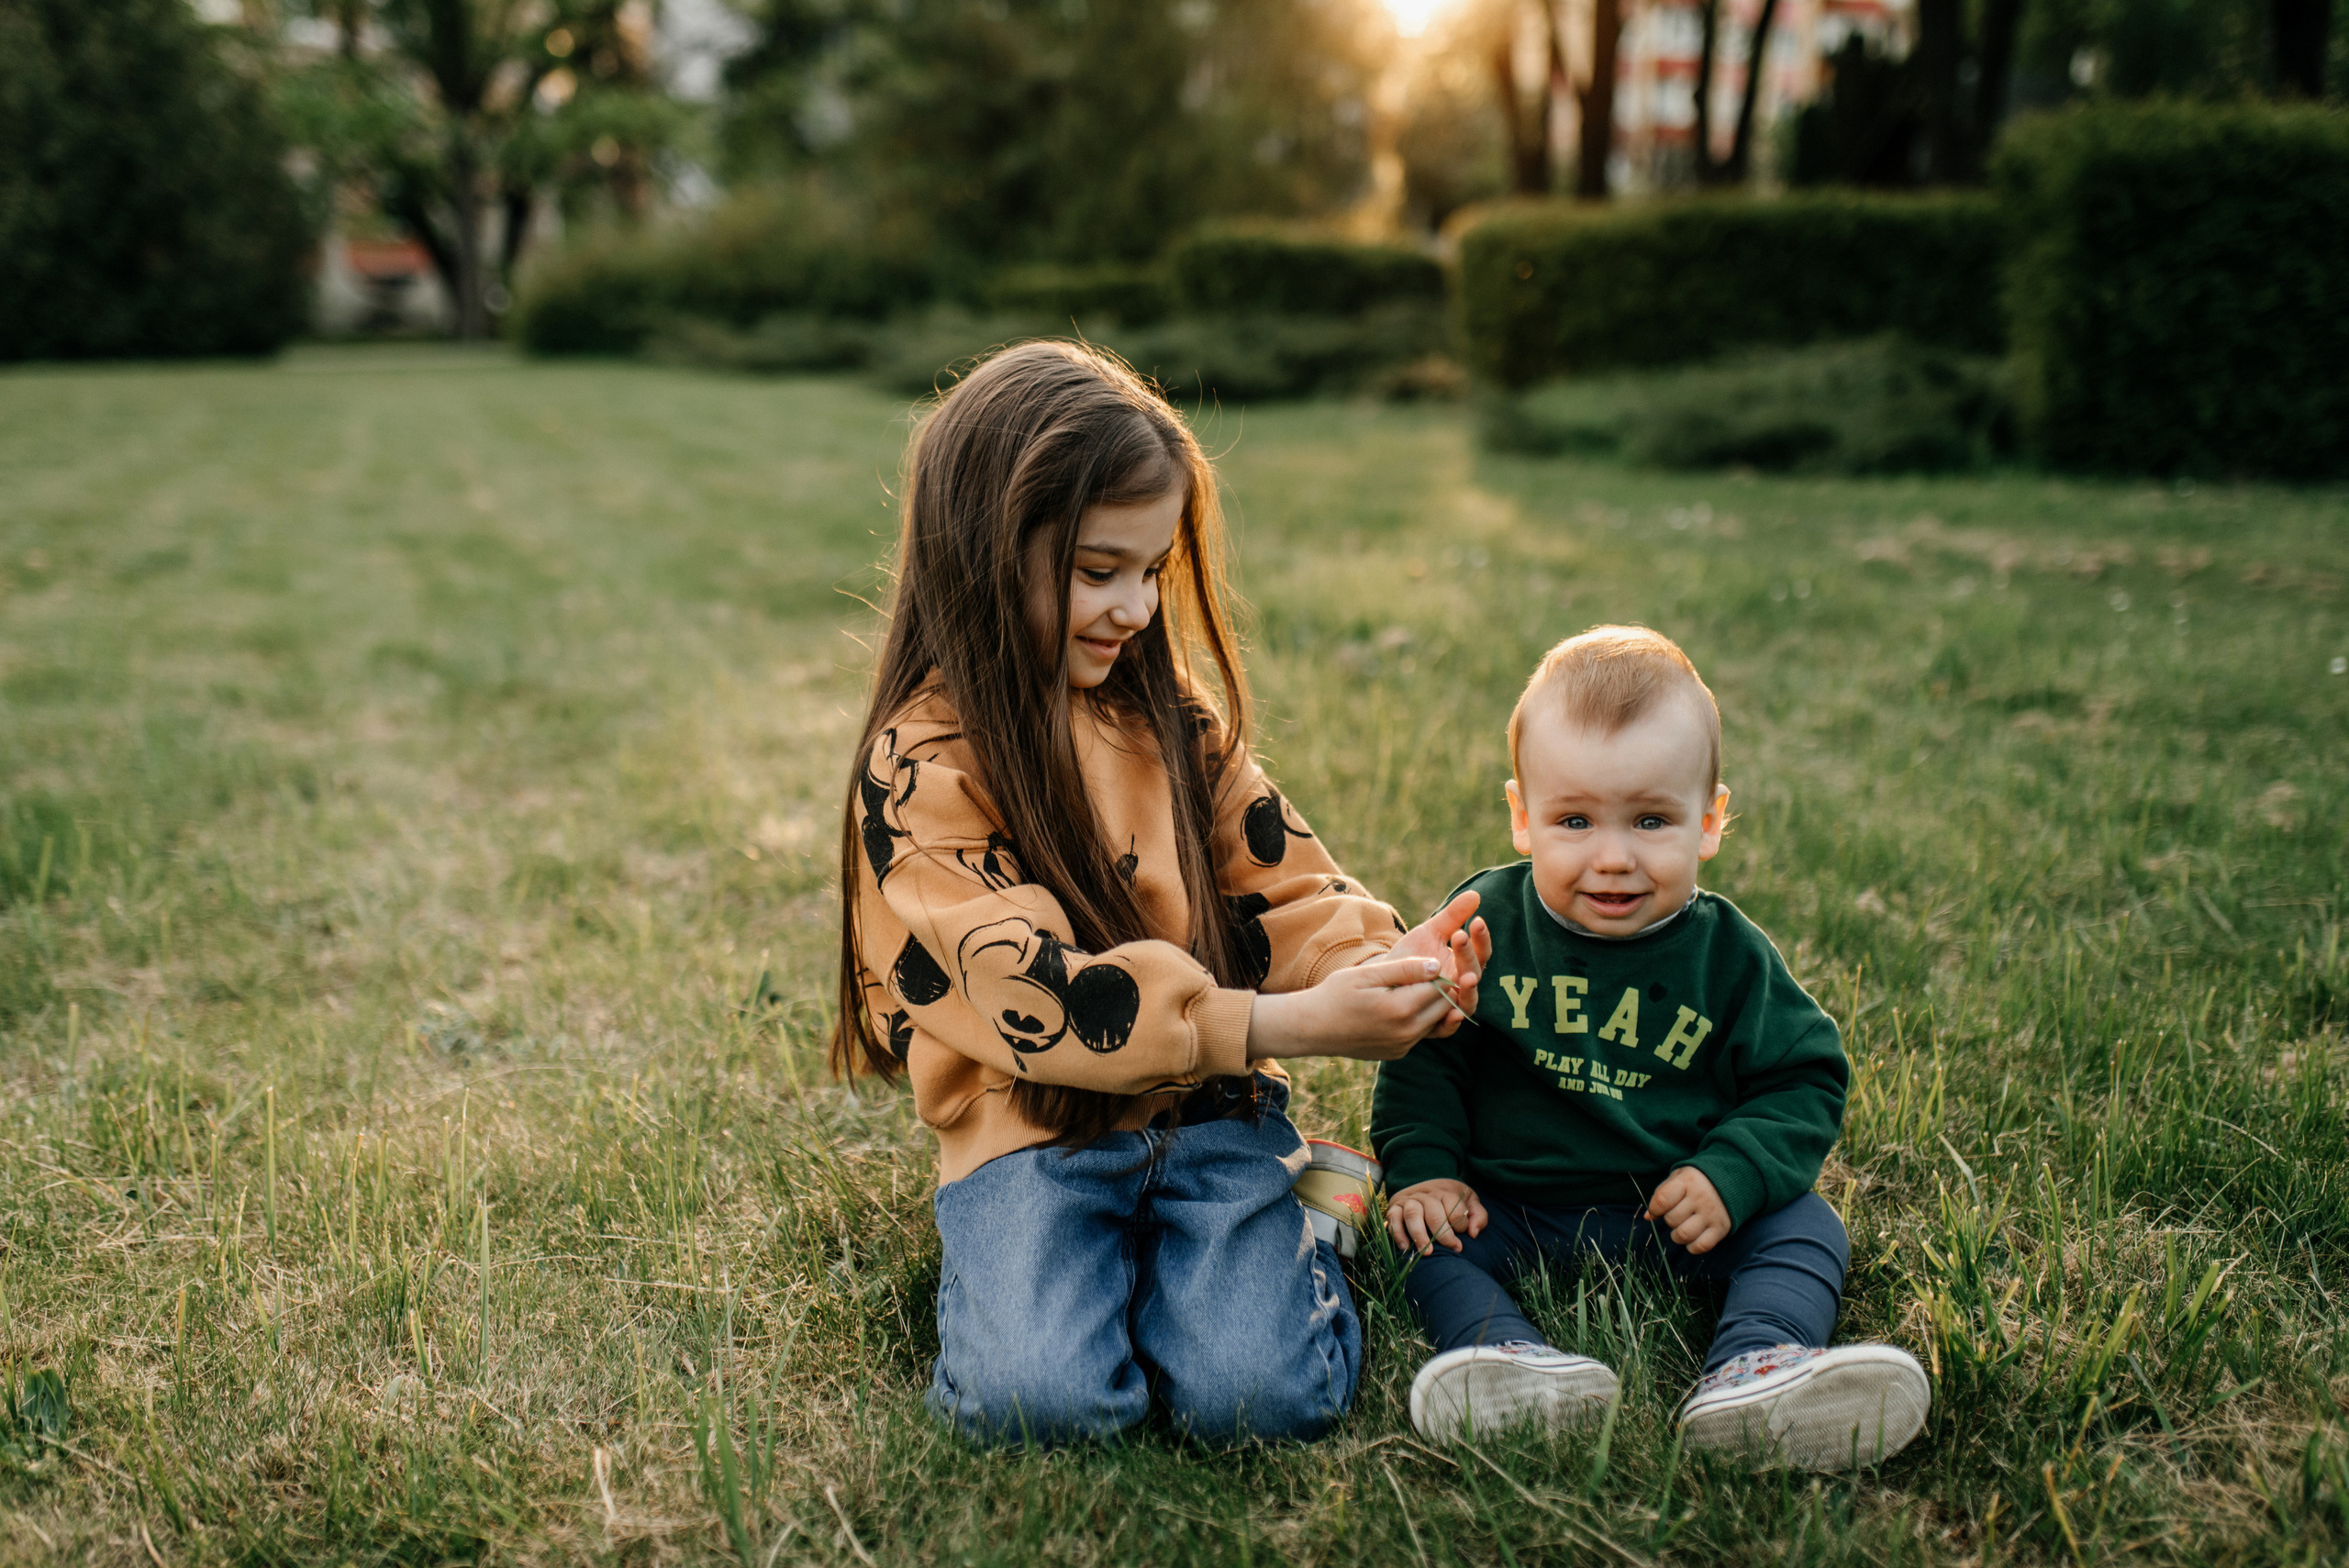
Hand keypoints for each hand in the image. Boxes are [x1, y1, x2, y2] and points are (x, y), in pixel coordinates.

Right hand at [1245, 955, 1459, 1060]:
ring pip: (1435, 1021)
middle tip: (1439, 968)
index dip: (1445, 970)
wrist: (1313, 1028)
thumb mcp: (1367, 974)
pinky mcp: (1399, 1053)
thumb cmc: (1336, 994)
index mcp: (1400, 1009)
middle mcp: (1407, 1032)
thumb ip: (1404, 969)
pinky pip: (1421, 1033)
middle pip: (1445, 1006)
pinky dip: (1420, 1017)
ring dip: (1434, 1003)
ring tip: (1421, 984)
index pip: (1441, 986)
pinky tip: (1405, 1003)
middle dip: (1446, 987)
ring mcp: (1404, 1046)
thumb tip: (1437, 965)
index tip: (1442, 956)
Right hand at [1386, 1178, 1487, 1255]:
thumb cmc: (1451, 1199)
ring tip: (1427, 1252)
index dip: (1461, 1226)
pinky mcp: (1395, 1206)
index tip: (1462, 1239)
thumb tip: (1473, 1233)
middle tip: (1452, 1249)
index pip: (1454, 1209)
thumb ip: (1478, 1215)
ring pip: (1413, 1214)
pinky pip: (1393, 1217)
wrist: (1424, 1181)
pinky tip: (1405, 1247)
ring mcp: (1409, 1199)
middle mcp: (1427, 1194)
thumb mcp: (1469, 1201)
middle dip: (1443, 1234)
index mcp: (1446, 1191)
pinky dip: (1397, 1232)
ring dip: (1420, 1235)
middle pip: (1434, 1213)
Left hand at [1388, 890, 1491, 1037]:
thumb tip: (1476, 894)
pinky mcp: (1436, 1023)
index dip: (1481, 937)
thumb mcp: (1430, 932)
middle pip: (1474, 972)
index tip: (1476, 921)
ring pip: (1468, 1002)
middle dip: (1468, 956)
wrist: (1385, 981)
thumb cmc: (1412, 955)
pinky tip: (1452, 1014)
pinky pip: (1448, 1027)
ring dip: (1469, 991)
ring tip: (1466, 978)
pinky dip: (1452, 1023)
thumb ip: (1452, 916)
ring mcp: (1451, 1005)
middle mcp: (1462, 985)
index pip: (1480, 949)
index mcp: (1465, 962)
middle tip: (1459, 939)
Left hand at [1646, 1167, 1731, 1254]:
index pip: (1662, 1200)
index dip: (1654, 1209)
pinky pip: (1701, 1246)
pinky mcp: (1721, 1228)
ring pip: (1684, 1235)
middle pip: (1672, 1219)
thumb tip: (1647, 1217)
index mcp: (1688, 1181)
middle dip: (1669, 1220)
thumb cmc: (1697, 1181)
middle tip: (1677, 1215)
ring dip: (1677, 1236)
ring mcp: (1712, 1214)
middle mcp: (1700, 1198)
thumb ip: (1661, 1195)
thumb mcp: (1679, 1178)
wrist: (1732, 1181)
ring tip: (1681, 1228)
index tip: (1657, 1210)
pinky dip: (1692, 1246)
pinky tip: (1693, 1238)